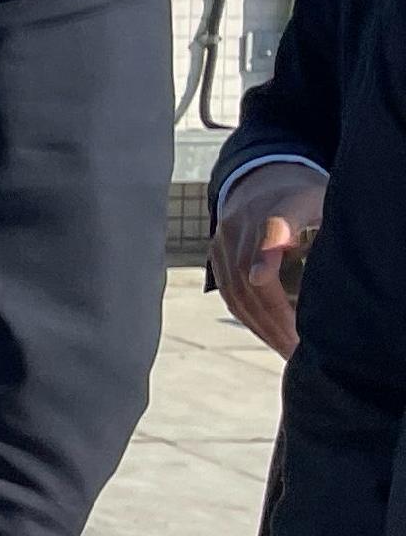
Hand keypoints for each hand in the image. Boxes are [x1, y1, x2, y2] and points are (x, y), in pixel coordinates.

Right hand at [209, 161, 324, 359]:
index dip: (265, 252)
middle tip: (300, 349)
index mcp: (279, 204)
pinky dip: (248, 317)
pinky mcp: (214, 253)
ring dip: (261, 325)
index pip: (272, 226)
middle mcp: (242, 221)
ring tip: (288, 351)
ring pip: (236, 289)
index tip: (261, 277)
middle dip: (274, 316)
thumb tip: (292, 256)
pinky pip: (228, 292)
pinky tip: (269, 335)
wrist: (265, 183)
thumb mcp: (320, 204)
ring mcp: (223, 238)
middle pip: (250, 274)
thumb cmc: (305, 201)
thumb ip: (307, 226)